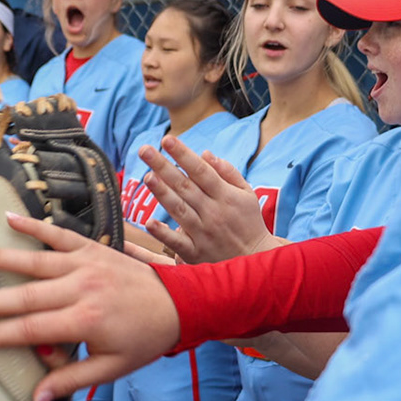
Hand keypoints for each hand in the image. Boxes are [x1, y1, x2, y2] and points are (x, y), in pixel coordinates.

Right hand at [0, 211, 180, 400]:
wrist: (181, 303)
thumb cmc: (143, 340)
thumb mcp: (112, 369)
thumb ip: (71, 379)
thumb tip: (35, 400)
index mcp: (84, 321)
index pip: (30, 330)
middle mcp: (81, 289)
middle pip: (24, 296)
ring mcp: (86, 264)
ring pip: (34, 261)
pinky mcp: (93, 248)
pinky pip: (59, 234)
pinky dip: (34, 226)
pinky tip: (8, 219)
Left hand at [139, 138, 279, 263]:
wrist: (256, 260)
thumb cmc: (249, 222)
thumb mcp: (246, 193)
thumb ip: (228, 172)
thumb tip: (205, 153)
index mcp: (225, 196)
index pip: (201, 171)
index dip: (183, 154)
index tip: (167, 139)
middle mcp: (213, 212)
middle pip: (185, 186)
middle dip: (163, 166)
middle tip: (144, 150)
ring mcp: (204, 233)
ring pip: (179, 209)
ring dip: (162, 193)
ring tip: (147, 176)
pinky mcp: (196, 253)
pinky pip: (178, 242)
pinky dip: (164, 234)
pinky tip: (149, 222)